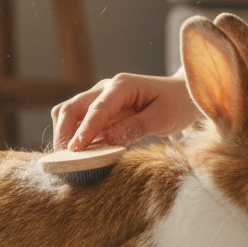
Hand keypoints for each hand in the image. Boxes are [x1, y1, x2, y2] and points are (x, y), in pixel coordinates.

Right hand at [51, 73, 201, 150]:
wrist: (183, 95)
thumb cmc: (177, 104)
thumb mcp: (162, 117)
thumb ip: (135, 127)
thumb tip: (108, 140)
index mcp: (122, 86)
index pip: (96, 109)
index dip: (83, 131)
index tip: (74, 150)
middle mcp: (105, 89)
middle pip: (71, 108)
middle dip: (63, 134)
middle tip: (65, 161)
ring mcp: (100, 99)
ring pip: (69, 114)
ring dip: (65, 135)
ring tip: (70, 161)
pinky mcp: (100, 111)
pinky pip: (79, 123)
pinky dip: (75, 138)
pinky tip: (82, 156)